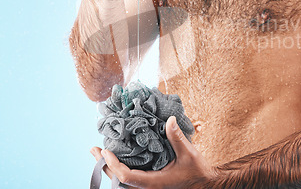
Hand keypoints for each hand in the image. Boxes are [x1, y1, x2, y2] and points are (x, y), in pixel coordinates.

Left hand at [90, 116, 216, 188]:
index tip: (105, 151)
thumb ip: (177, 137)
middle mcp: (148, 187)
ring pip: (123, 181)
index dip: (113, 164)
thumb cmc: (197, 172)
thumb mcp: (189, 153)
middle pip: (118, 181)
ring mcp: (148, 187)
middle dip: (104, 165)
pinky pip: (130, 178)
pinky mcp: (151, 183)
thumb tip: (169, 119)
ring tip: (100, 153)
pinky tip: (118, 157)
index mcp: (154, 183)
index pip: (126, 177)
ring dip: (110, 167)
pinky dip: (121, 168)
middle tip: (94, 149)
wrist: (206, 184)